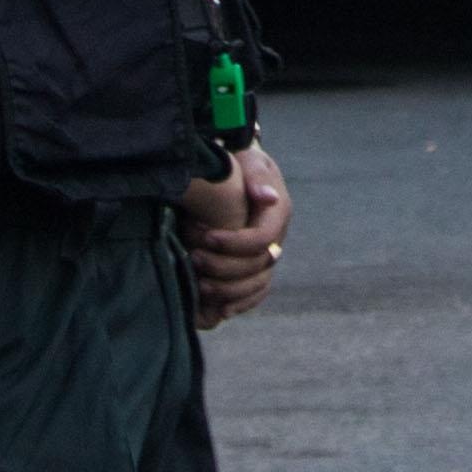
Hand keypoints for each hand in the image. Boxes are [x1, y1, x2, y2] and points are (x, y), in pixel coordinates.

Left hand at [177, 138, 287, 329]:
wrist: (239, 171)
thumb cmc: (240, 162)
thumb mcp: (248, 160)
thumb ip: (256, 176)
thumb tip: (267, 196)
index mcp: (277, 213)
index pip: (261, 238)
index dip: (233, 243)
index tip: (205, 236)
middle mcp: (277, 238)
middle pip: (258, 267)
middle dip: (224, 267)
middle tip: (193, 258)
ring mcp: (268, 255)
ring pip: (258, 285)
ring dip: (229, 291)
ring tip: (199, 285)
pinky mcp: (257, 268)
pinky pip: (256, 294)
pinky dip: (239, 304)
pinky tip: (217, 311)